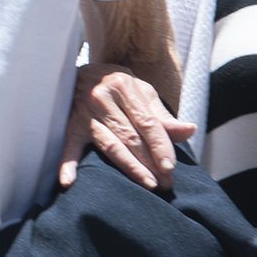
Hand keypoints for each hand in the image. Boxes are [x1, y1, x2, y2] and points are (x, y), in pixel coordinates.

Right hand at [62, 62, 194, 191]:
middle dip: (150, 162)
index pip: (146, 122)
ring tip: (147, 184)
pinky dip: (67, 165)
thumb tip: (190, 131)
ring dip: (129, 168)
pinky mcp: (69, 126)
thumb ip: (163, 116)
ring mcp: (83, 113)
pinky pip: (69, 148)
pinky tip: (68, 182)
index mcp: (123, 86)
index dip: (160, 145)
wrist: (80, 73)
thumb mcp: (141, 93)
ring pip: (109, 145)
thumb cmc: (116, 86)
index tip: (170, 167)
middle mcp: (102, 98)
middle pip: (130, 137)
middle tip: (165, 184)